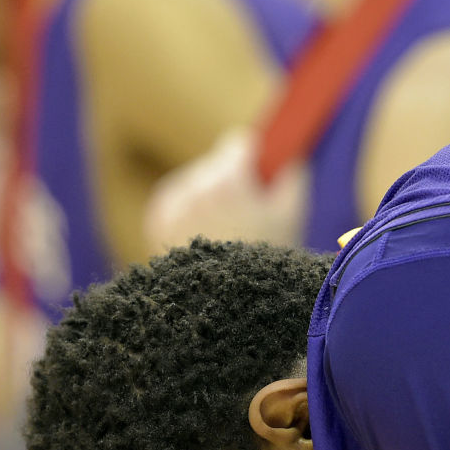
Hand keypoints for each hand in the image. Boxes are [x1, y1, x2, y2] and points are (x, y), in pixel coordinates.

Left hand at [143, 128, 308, 250]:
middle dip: (232, 180)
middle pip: (217, 164)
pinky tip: (206, 232)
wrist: (223, 305)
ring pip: (196, 180)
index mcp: (227, 181)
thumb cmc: (262, 260)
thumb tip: (289, 154)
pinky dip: (189, 209)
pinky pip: (177, 198)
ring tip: (226, 229)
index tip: (260, 172)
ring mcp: (172, 203)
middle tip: (246, 213)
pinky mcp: (157, 219)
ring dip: (209, 194)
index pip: (238, 144)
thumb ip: (293, 175)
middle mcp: (194, 186)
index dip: (253, 158)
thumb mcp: (291, 216)